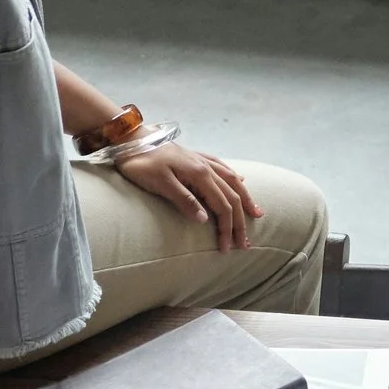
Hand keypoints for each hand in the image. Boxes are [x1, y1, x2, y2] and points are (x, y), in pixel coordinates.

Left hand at [115, 142, 257, 248]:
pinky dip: (235, 177)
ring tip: (257, 213)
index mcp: (199, 174)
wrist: (132, 139)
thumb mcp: (160, 184)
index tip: (226, 249)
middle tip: (245, 244)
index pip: (221, 206)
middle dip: (240, 221)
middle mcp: (206, 167)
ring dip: (245, 199)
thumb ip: (184, 200)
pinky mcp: (196, 157)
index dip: (227, 228)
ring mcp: (202, 161)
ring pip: (233, 180)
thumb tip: (205, 220)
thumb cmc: (142, 163)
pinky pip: (223, 168)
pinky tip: (241, 180)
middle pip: (232, 196)